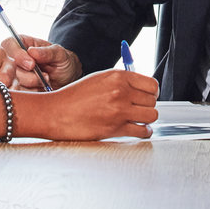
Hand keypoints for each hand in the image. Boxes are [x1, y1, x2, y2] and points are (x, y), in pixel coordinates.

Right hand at [0, 37, 81, 89]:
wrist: (67, 79)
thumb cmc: (62, 61)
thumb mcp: (59, 53)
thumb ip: (47, 52)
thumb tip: (32, 52)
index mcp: (22, 43)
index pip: (9, 44)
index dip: (18, 55)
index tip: (32, 64)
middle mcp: (15, 58)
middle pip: (9, 66)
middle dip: (28, 75)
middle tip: (45, 76)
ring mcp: (15, 74)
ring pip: (13, 82)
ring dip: (31, 85)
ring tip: (45, 81)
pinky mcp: (18, 88)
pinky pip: (18, 93)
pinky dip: (31, 94)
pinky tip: (40, 89)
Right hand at [21, 68, 157, 140]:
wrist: (57, 112)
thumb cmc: (74, 96)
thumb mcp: (98, 79)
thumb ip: (120, 81)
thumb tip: (139, 88)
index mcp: (117, 76)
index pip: (151, 84)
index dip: (151, 91)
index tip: (147, 95)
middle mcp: (120, 91)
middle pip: (153, 100)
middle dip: (148, 105)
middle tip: (140, 108)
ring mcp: (119, 111)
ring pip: (151, 116)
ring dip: (146, 119)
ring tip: (138, 118)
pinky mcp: (116, 129)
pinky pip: (143, 132)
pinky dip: (144, 132)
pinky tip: (137, 129)